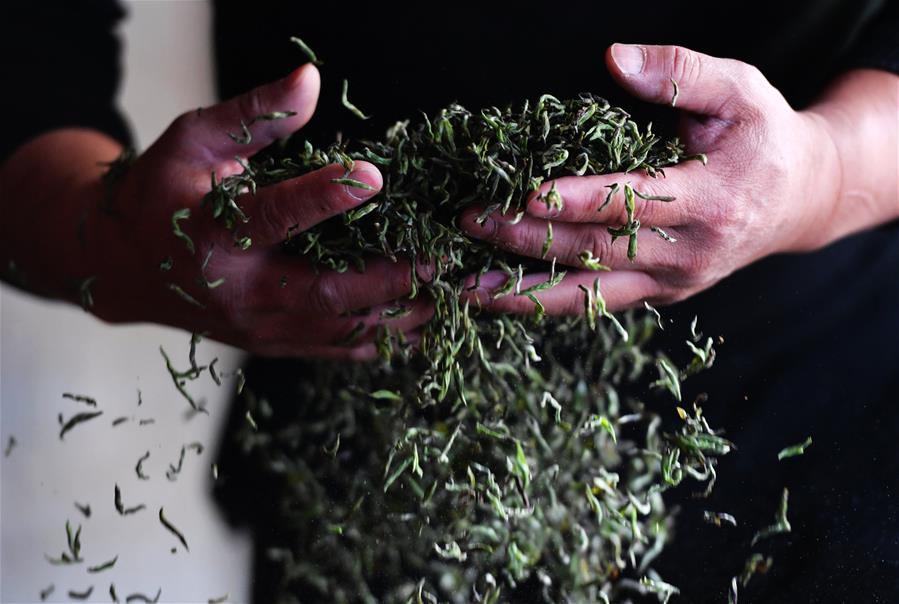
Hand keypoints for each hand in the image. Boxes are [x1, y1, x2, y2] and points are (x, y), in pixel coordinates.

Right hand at [89, 64, 430, 357]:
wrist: (126, 266)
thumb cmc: (163, 195)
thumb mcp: (194, 142)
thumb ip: (253, 115)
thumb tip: (310, 79)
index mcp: (213, 234)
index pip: (272, 217)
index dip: (323, 196)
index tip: (373, 175)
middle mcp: (239, 290)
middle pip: (323, 293)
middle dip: (388, 277)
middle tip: (440, 257)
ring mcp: (258, 326)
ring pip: (340, 330)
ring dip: (399, 314)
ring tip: (448, 292)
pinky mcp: (273, 343)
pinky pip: (335, 349)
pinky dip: (382, 338)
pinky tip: (421, 319)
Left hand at [460, 44, 842, 313]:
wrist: (798, 201)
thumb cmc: (764, 138)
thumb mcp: (740, 90)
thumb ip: (682, 72)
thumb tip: (616, 59)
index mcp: (710, 201)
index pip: (633, 202)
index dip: (578, 200)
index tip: (526, 194)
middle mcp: (689, 253)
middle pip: (597, 250)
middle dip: (528, 238)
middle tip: (470, 221)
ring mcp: (672, 282)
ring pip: (590, 295)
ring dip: (525, 292)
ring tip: (467, 287)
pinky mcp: (658, 295)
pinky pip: (596, 303)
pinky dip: (547, 302)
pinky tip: (502, 296)